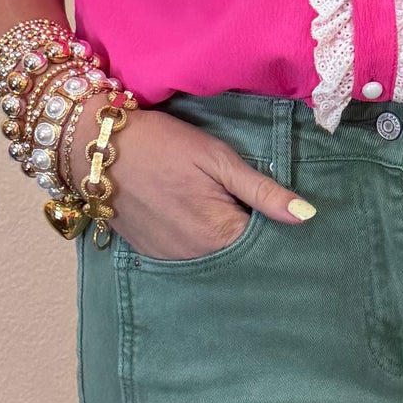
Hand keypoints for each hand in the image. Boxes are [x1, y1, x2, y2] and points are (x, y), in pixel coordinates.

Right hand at [61, 101, 315, 257]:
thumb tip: (306, 216)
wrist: (96, 147)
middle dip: (249, 232)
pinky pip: (186, 254)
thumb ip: (262, 192)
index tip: (276, 207)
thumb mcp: (218, 159)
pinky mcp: (151, 254)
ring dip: (221, 237)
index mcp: (220, 233)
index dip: (273, 224)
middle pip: (240, 252)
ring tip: (212, 205)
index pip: (266, 243)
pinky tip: (188, 214)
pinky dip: (195, 240)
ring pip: (213, 255)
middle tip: (244, 202)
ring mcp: (171, 258)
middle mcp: (197, 256)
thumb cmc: (162, 145)